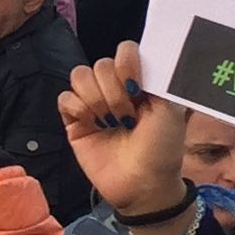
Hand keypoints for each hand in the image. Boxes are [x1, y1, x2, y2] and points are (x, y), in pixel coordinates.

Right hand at [56, 45, 191, 224]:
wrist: (143, 184)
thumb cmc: (162, 148)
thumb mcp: (171, 110)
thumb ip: (157, 78)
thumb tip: (141, 56)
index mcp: (139, 82)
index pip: (125, 51)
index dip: (127, 63)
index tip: (136, 86)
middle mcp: (115, 88)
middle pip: (100, 64)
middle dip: (114, 90)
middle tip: (127, 117)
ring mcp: (93, 104)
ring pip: (79, 75)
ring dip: (96, 98)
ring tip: (110, 122)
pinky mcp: (74, 121)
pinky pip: (64, 97)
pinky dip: (77, 108)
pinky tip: (92, 124)